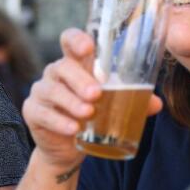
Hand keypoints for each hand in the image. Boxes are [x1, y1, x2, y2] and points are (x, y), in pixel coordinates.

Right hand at [23, 29, 161, 172]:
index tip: (89, 48)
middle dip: (80, 79)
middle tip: (96, 94)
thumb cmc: (90, 119)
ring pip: (51, 89)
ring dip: (71, 101)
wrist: (66, 149)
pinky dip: (59, 121)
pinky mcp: (32, 111)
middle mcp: (55, 73)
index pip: (70, 41)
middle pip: (62, 66)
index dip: (76, 40)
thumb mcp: (112, 107)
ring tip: (88, 113)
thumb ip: (133, 101)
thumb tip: (157, 103)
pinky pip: (42, 112)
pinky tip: (73, 129)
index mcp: (75, 65)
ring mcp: (41, 91)